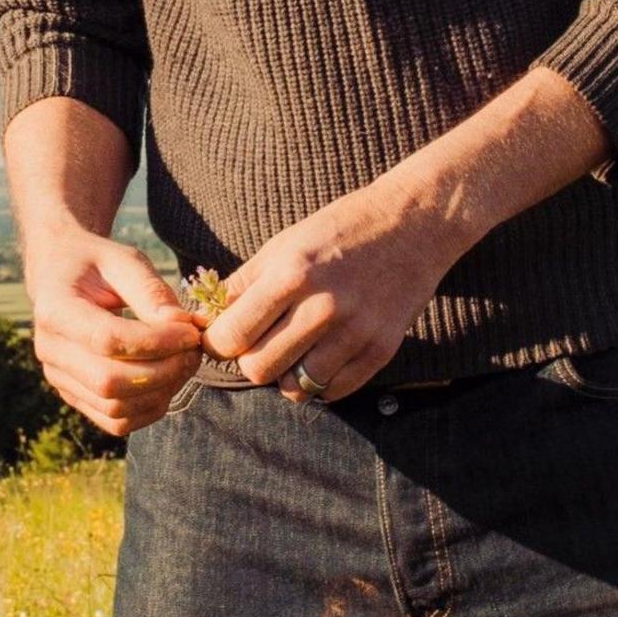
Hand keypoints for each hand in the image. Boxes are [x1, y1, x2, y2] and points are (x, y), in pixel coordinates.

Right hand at [23, 221, 205, 435]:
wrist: (61, 274)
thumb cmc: (96, 263)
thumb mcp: (123, 259)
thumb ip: (151, 291)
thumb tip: (182, 327)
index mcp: (54, 309)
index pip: (107, 340)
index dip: (156, 342)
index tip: (191, 332)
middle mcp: (50, 350)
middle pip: (109, 382)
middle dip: (164, 371)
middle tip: (194, 351)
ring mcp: (59, 378)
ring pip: (115, 409)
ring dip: (161, 392)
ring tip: (185, 363)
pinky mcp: (74, 395)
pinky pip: (115, 422)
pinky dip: (150, 409)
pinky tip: (169, 381)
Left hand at [199, 180, 468, 405]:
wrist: (412, 224)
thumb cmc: (339, 230)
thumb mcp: (284, 244)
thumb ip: (243, 284)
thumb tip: (205, 321)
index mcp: (291, 275)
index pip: (232, 336)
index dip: (217, 343)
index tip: (222, 338)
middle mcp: (323, 308)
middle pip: (259, 370)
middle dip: (250, 361)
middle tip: (258, 345)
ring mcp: (356, 332)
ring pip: (296, 387)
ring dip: (286, 375)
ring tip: (292, 351)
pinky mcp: (382, 350)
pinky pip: (333, 391)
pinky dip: (320, 382)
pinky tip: (321, 356)